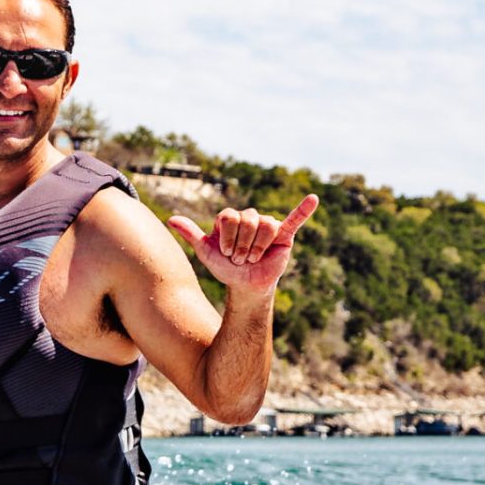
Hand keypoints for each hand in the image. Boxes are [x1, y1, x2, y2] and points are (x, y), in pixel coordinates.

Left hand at [168, 195, 315, 295]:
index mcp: (232, 218)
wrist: (245, 286)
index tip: (226, 253)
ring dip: (257, 247)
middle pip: (247, 219)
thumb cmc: (226, 268)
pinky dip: (304, 210)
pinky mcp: (284, 235)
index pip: (229, 216)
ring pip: (265, 224)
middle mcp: (251, 218)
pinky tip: (313, 198)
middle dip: (241, 244)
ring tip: (254, 258)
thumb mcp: (206, 251)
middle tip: (241, 259)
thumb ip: (191, 234)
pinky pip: (295, 220)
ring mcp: (268, 225)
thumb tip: (171, 218)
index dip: (226, 238)